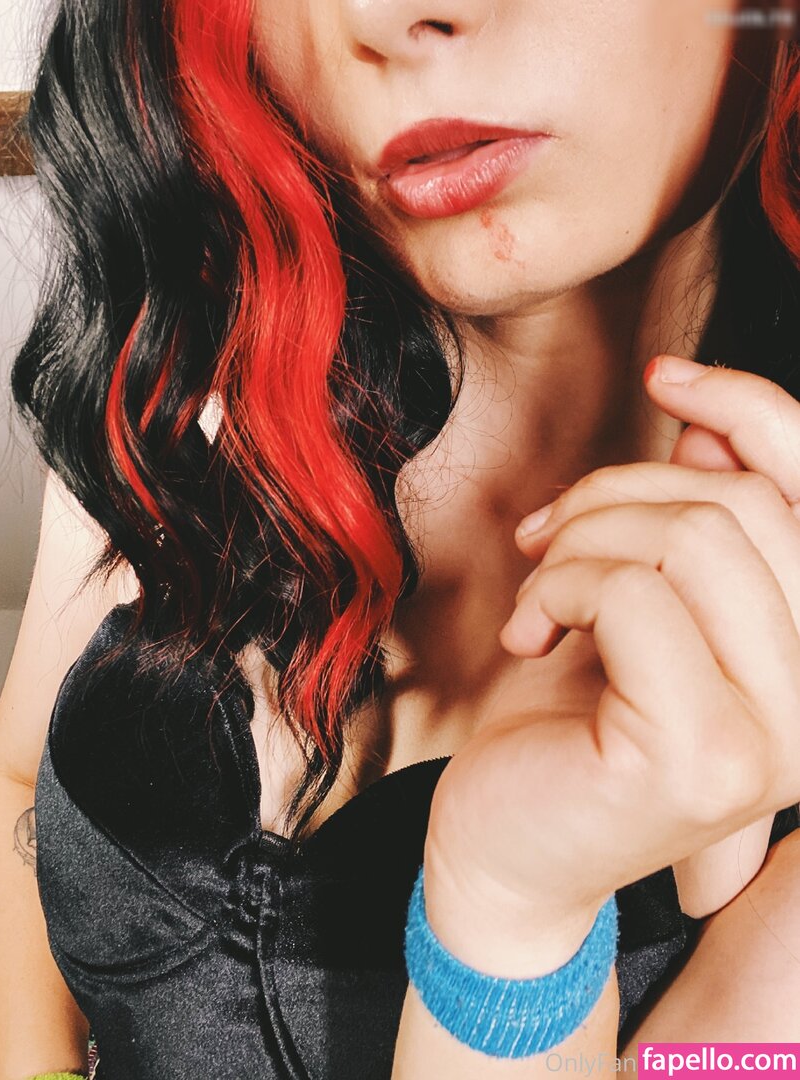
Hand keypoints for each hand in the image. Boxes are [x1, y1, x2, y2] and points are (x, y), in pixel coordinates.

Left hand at [426, 356, 799, 947]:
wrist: (509, 844)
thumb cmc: (567, 718)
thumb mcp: (636, 601)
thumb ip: (691, 522)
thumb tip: (709, 430)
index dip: (749, 405)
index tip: (667, 372)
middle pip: (740, 506)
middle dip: (613, 496)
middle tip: (547, 541)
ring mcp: (780, 738)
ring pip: (689, 540)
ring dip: (580, 545)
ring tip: (539, 596)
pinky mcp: (706, 758)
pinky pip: (630, 593)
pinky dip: (556, 590)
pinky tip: (529, 639)